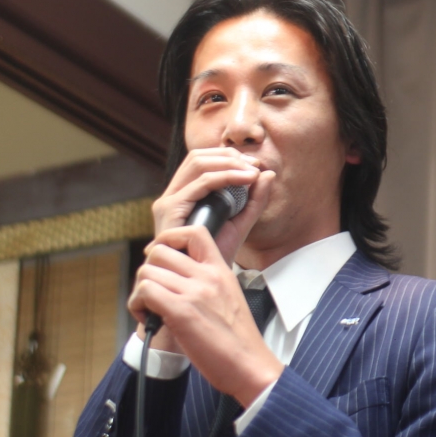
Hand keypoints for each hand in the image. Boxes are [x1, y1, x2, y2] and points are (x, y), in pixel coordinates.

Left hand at [128, 147, 279, 400]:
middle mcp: (207, 276)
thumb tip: (179, 277)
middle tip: (153, 289)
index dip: (170, 238)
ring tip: (150, 309)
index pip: (194, 231)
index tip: (162, 256)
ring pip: (147, 272)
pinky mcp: (181, 313)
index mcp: (221, 270)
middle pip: (159, 251)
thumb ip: (207, 282)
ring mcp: (194, 293)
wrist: (250, 364)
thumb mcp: (229, 296)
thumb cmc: (238, 339)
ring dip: (140, 291)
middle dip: (148, 269)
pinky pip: (145, 292)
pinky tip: (148, 318)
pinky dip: (138, 305)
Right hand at [150, 147, 270, 257]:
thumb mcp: (241, 222)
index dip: (228, 156)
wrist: (202, 280)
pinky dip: (226, 176)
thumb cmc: (216, 255)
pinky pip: (201, 183)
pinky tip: (246, 179)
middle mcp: (172, 195)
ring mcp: (168, 201)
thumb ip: (254, 199)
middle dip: (230, 156)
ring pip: (198, 163)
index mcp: (184, 195)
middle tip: (255, 165)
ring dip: (230, 163)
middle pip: (197, 156)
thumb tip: (268, 173)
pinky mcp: (170, 209)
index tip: (254, 165)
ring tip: (253, 172)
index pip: (201, 160)